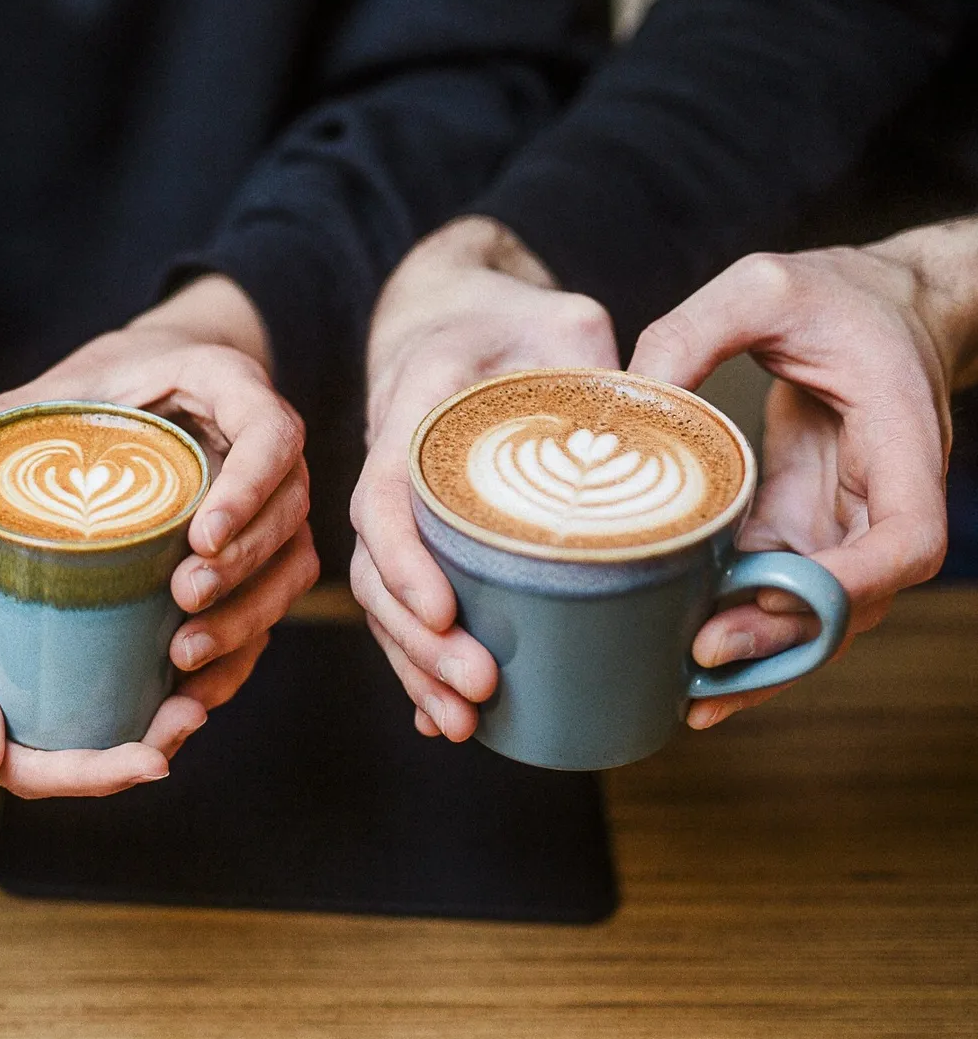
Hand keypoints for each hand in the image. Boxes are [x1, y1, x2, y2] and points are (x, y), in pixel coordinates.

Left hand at [0, 276, 318, 731]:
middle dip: (242, 567)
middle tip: (183, 599)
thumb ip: (17, 413)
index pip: (272, 436)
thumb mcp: (72, 383)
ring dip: (246, 617)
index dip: (249, 488)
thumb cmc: (117, 381)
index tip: (203, 536)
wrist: (163, 382)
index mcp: (233, 389)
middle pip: (287, 515)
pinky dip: (240, 651)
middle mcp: (273, 451)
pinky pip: (273, 607)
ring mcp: (276, 506)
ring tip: (184, 654)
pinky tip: (194, 689)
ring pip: (289, 569)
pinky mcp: (267, 555)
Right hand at [0, 444, 209, 797]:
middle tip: (195, 710)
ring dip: (139, 720)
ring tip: (194, 693)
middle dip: (137, 749)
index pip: (35, 772)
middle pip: (68, 755)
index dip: (100, 775)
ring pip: (80, 721)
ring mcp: (4, 677)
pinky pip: (78, 680)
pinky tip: (168, 658)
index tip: (159, 759)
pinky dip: (126, 680)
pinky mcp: (22, 642)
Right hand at [349, 217, 618, 741]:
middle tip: (478, 686)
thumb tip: (662, 429)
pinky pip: (406, 602)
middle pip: (375, 566)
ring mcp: (399, 508)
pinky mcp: (418, 539)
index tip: (443, 610)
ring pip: (384, 596)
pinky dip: (419, 661)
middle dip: (416, 639)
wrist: (458, 316)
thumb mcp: (566, 321)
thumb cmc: (515, 318)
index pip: (386, 491)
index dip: (405, 559)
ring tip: (463, 721)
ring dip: (415, 664)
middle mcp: (391, 464)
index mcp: (415, 405)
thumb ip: (600, 367)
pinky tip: (442, 716)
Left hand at [630, 228, 968, 728]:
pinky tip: (672, 654)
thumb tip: (621, 401)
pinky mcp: (797, 524)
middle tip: (700, 662)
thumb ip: (692, 331)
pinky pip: (770, 589)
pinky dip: (731, 623)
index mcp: (900, 441)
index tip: (786, 596)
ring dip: (755, 654)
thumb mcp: (762, 287)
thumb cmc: (836, 292)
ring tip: (680, 691)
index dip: (855, 583)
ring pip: (810, 613)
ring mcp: (839, 520)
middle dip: (782, 641)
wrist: (878, 302)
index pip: (907, 541)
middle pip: (851, 602)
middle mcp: (879, 499)